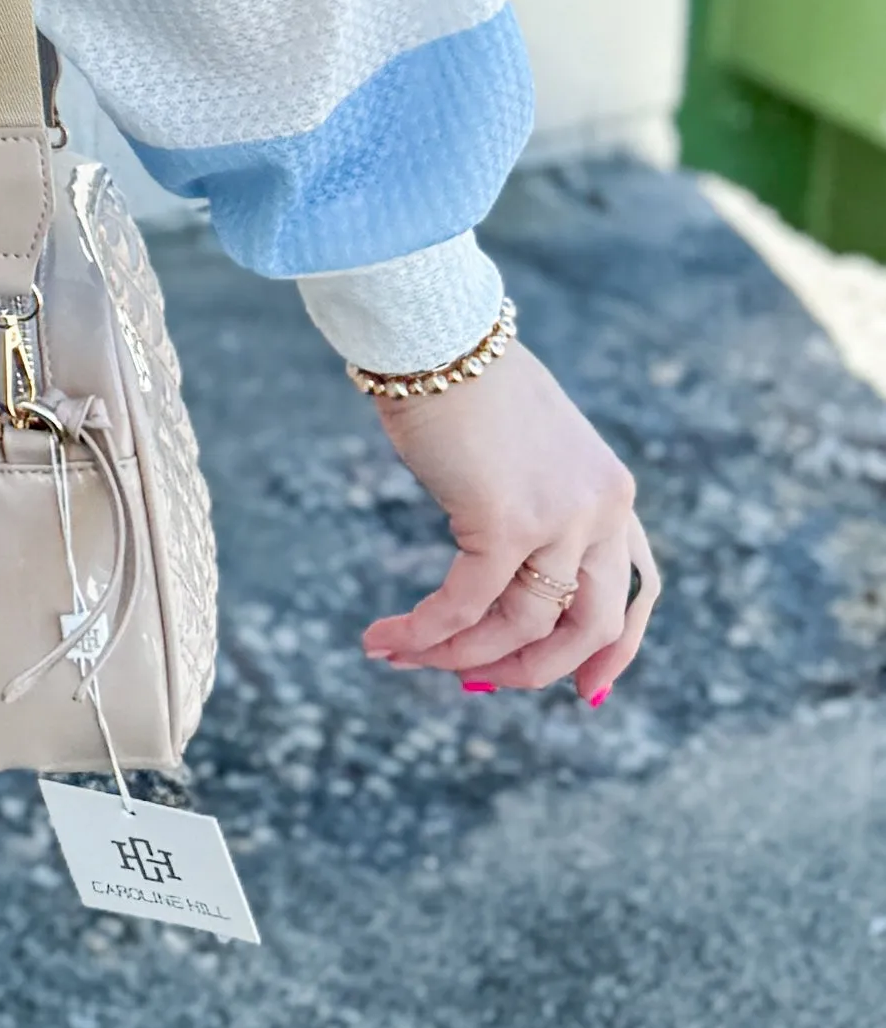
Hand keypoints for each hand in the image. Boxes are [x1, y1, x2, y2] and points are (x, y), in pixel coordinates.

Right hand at [356, 338, 655, 706]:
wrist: (438, 336)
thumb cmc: (467, 383)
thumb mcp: (528, 450)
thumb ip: (535, 503)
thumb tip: (502, 562)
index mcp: (613, 493)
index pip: (639, 587)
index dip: (617, 649)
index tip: (586, 692)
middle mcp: (602, 510)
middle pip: (591, 627)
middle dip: (530, 670)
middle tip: (472, 683)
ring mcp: (559, 519)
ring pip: (524, 628)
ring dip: (461, 656)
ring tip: (405, 657)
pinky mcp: (505, 523)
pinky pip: (466, 605)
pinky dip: (426, 632)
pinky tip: (387, 639)